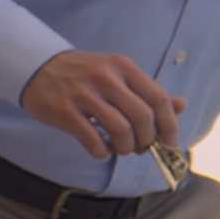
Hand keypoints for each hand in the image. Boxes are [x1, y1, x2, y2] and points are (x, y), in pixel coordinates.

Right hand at [21, 52, 185, 161]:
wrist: (38, 67)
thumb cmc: (86, 75)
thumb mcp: (119, 74)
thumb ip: (149, 91)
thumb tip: (181, 106)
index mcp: (124, 68)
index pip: (159, 99)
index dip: (170, 125)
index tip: (169, 142)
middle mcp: (106, 78)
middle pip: (143, 118)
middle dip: (148, 140)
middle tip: (141, 147)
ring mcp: (84, 94)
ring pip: (121, 131)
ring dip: (126, 148)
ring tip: (122, 148)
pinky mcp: (65, 111)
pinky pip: (93, 140)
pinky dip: (102, 152)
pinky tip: (102, 150)